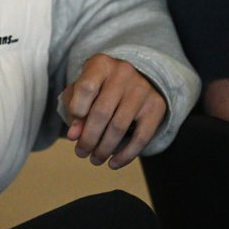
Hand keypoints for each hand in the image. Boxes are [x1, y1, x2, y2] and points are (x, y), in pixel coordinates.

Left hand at [59, 54, 166, 169]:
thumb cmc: (100, 87)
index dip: (76, 111)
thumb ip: (73, 109)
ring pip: (119, 127)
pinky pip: (141, 137)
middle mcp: (123, 73)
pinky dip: (126, 155)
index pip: (86, 88)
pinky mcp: (156, 106)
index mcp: (100, 64)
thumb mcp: (81, 90)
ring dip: (104, 149)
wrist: (135, 77)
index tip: (72, 128)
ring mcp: (142, 89)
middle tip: (81, 153)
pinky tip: (114, 164)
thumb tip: (74, 135)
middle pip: (101, 112)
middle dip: (88, 139)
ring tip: (95, 159)